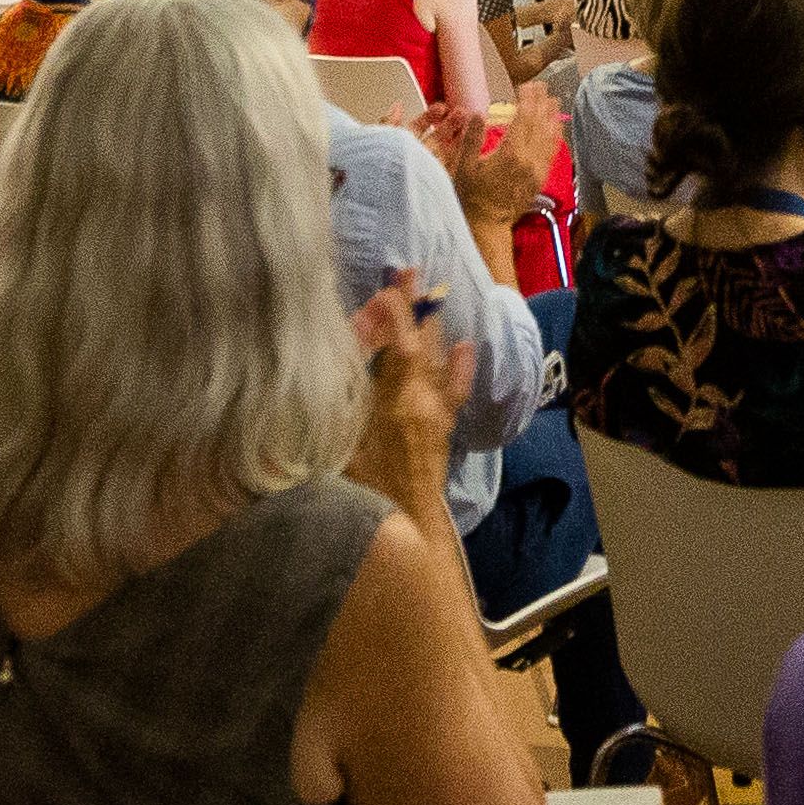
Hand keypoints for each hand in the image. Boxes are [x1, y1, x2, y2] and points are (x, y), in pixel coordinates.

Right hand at [348, 274, 459, 509]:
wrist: (401, 533)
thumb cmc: (361, 493)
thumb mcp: (339, 442)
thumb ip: (340, 399)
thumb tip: (339, 358)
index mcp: (395, 403)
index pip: (397, 345)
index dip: (393, 313)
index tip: (385, 288)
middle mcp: (421, 402)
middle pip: (419, 344)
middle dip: (413, 308)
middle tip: (410, 272)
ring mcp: (435, 417)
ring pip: (437, 362)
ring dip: (432, 330)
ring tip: (432, 297)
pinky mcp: (441, 432)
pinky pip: (455, 391)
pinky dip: (459, 366)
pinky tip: (465, 346)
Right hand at [415, 91, 556, 228]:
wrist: (487, 224)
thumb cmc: (471, 195)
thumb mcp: (464, 166)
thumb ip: (471, 138)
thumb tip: (478, 113)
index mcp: (510, 153)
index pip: (524, 118)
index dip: (528, 99)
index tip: (528, 84)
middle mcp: (528, 159)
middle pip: (540, 124)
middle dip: (542, 102)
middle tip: (544, 85)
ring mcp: (537, 169)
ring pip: (549, 138)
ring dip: (552, 117)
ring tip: (554, 101)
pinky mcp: (540, 179)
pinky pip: (551, 153)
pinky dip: (555, 137)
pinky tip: (555, 129)